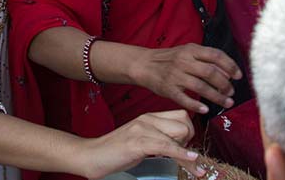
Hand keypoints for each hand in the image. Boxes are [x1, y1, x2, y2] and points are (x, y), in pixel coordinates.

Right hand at [78, 111, 202, 178]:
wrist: (91, 155)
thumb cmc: (115, 152)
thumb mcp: (141, 142)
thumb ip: (158, 139)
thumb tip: (180, 147)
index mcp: (149, 117)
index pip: (181, 116)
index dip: (189, 133)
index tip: (188, 150)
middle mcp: (147, 119)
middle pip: (184, 123)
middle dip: (190, 142)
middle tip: (183, 158)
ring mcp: (142, 129)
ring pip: (179, 133)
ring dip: (189, 153)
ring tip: (193, 168)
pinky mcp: (137, 142)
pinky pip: (167, 146)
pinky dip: (182, 154)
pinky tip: (191, 160)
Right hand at [128, 43, 240, 114]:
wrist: (145, 64)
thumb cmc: (170, 59)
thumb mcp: (187, 52)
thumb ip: (205, 59)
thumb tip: (227, 73)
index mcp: (191, 50)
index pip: (216, 55)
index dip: (230, 66)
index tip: (239, 76)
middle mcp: (184, 61)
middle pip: (210, 73)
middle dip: (225, 84)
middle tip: (231, 92)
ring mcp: (175, 76)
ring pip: (201, 87)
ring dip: (217, 97)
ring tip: (227, 103)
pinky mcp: (168, 89)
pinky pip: (184, 99)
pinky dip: (196, 105)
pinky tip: (205, 110)